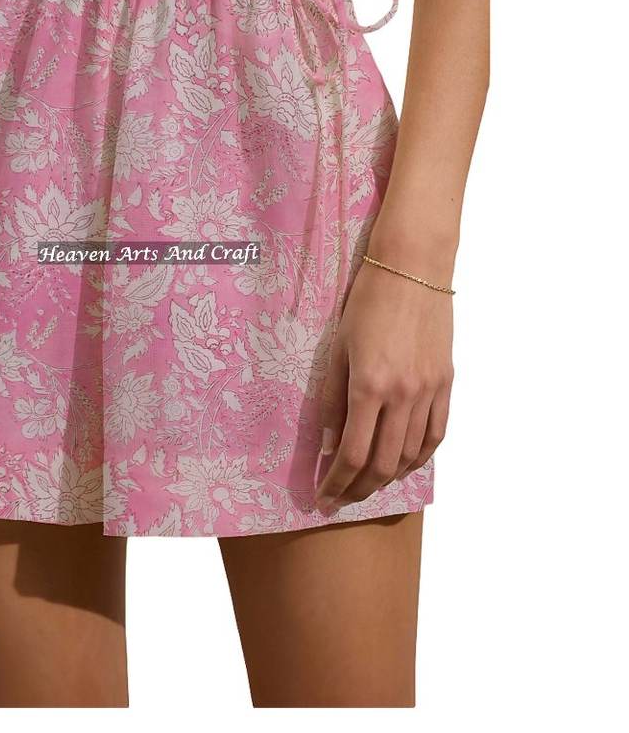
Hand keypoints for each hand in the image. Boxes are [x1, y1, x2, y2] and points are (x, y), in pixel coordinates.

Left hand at [315, 256, 453, 512]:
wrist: (412, 269)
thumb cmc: (366, 302)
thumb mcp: (337, 348)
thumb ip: (331, 398)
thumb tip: (326, 442)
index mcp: (369, 386)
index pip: (351, 453)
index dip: (336, 482)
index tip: (322, 497)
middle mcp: (403, 396)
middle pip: (383, 463)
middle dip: (359, 489)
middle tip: (341, 498)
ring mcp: (429, 391)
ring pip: (411, 455)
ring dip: (388, 478)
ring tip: (367, 485)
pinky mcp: (446, 383)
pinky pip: (436, 435)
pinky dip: (419, 457)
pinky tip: (403, 464)